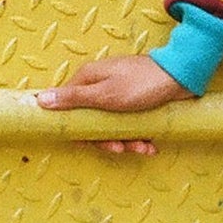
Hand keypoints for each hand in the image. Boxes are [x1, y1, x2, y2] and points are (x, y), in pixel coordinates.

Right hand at [36, 55, 192, 153]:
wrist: (182, 74)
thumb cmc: (142, 83)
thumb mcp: (105, 94)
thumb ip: (74, 99)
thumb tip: (40, 99)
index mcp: (88, 79)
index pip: (69, 110)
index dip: (78, 131)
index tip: (89, 144)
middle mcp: (101, 85)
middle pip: (92, 122)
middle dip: (108, 140)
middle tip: (123, 148)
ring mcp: (119, 93)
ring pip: (113, 126)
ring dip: (128, 141)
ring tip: (144, 147)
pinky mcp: (136, 101)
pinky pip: (130, 123)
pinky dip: (139, 135)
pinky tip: (151, 144)